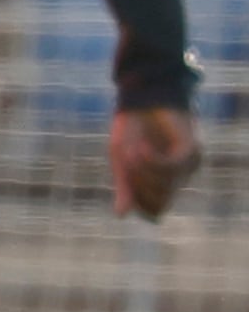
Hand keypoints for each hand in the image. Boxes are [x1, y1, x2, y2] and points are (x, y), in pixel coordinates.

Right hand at [110, 105, 201, 221]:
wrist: (144, 96)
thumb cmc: (131, 128)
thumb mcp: (121, 160)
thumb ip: (124, 186)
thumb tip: (121, 215)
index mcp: (161, 183)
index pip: (154, 211)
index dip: (137, 203)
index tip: (125, 183)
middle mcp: (178, 178)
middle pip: (160, 203)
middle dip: (138, 187)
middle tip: (126, 165)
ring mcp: (188, 165)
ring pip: (165, 187)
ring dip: (142, 171)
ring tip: (131, 151)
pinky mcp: (192, 150)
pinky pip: (171, 167)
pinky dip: (152, 160)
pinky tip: (141, 148)